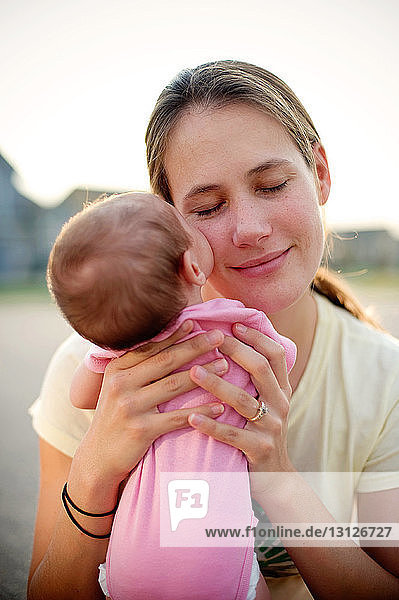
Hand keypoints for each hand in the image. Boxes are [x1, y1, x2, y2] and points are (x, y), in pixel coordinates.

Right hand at [69, 320, 226, 502]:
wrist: (97, 458)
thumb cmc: (114, 418)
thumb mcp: (118, 386)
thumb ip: (137, 366)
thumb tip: (166, 339)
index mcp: (117, 368)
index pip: (151, 346)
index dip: (175, 334)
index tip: (197, 322)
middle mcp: (122, 383)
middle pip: (166, 360)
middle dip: (195, 346)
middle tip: (219, 337)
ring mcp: (130, 406)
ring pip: (174, 385)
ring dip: (203, 375)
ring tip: (225, 366)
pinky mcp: (141, 429)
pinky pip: (177, 417)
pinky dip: (201, 411)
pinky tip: (220, 406)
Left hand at [187, 323, 294, 500]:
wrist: (275, 479)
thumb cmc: (260, 432)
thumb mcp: (266, 403)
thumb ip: (255, 379)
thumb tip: (231, 342)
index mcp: (282, 390)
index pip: (275, 354)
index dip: (256, 337)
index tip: (233, 324)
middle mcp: (281, 405)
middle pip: (260, 369)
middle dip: (234, 351)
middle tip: (209, 339)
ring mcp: (271, 428)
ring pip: (243, 401)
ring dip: (216, 384)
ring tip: (192, 371)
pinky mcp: (259, 450)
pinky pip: (232, 435)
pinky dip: (211, 425)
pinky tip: (191, 417)